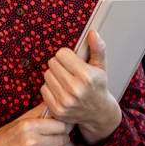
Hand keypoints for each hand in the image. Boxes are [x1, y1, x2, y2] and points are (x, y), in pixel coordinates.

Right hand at [0, 104, 68, 145]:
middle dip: (60, 138)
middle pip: (61, 140)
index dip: (60, 126)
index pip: (60, 126)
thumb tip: (55, 106)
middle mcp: (31, 144)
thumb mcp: (19, 121)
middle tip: (54, 138)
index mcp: (28, 127)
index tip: (58, 128)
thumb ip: (38, 112)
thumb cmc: (4, 137)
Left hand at [42, 30, 121, 144]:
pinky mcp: (57, 110)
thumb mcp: (101, 66)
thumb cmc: (98, 86)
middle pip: (52, 63)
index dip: (67, 55)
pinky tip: (61, 90)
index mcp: (86, 76)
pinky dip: (50, 88)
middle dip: (60, 64)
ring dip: (54, 75)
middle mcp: (75, 89)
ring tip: (65, 80)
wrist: (98, 113)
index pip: (61, 54)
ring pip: (47, 75)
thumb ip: (97, 48)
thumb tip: (92, 33)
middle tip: (69, 71)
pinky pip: (43, 89)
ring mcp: (65, 101)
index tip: (73, 61)